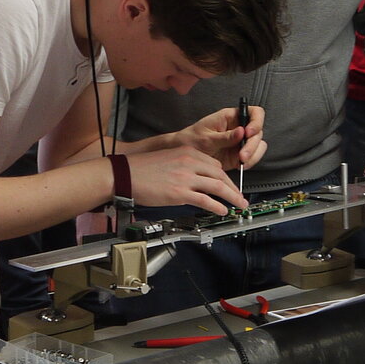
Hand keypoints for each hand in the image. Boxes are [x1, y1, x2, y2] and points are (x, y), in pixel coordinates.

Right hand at [126, 145, 247, 213]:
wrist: (124, 174)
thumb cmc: (140, 168)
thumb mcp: (167, 158)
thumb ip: (184, 166)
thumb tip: (195, 180)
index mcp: (187, 152)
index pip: (214, 165)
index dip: (224, 177)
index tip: (228, 185)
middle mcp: (190, 162)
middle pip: (220, 175)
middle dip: (233, 188)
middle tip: (240, 197)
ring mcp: (186, 177)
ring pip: (218, 186)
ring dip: (232, 197)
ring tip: (240, 205)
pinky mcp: (180, 192)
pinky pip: (206, 200)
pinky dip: (217, 206)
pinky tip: (223, 210)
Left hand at [175, 104, 266, 171]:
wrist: (183, 157)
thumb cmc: (192, 140)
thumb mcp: (206, 138)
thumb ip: (225, 136)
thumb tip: (241, 131)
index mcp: (231, 117)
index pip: (254, 113)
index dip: (256, 122)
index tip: (248, 132)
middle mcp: (239, 128)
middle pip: (257, 132)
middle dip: (252, 144)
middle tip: (242, 155)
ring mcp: (240, 142)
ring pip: (258, 146)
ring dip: (252, 155)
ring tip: (240, 161)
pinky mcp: (239, 155)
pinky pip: (252, 158)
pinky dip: (249, 162)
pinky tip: (240, 165)